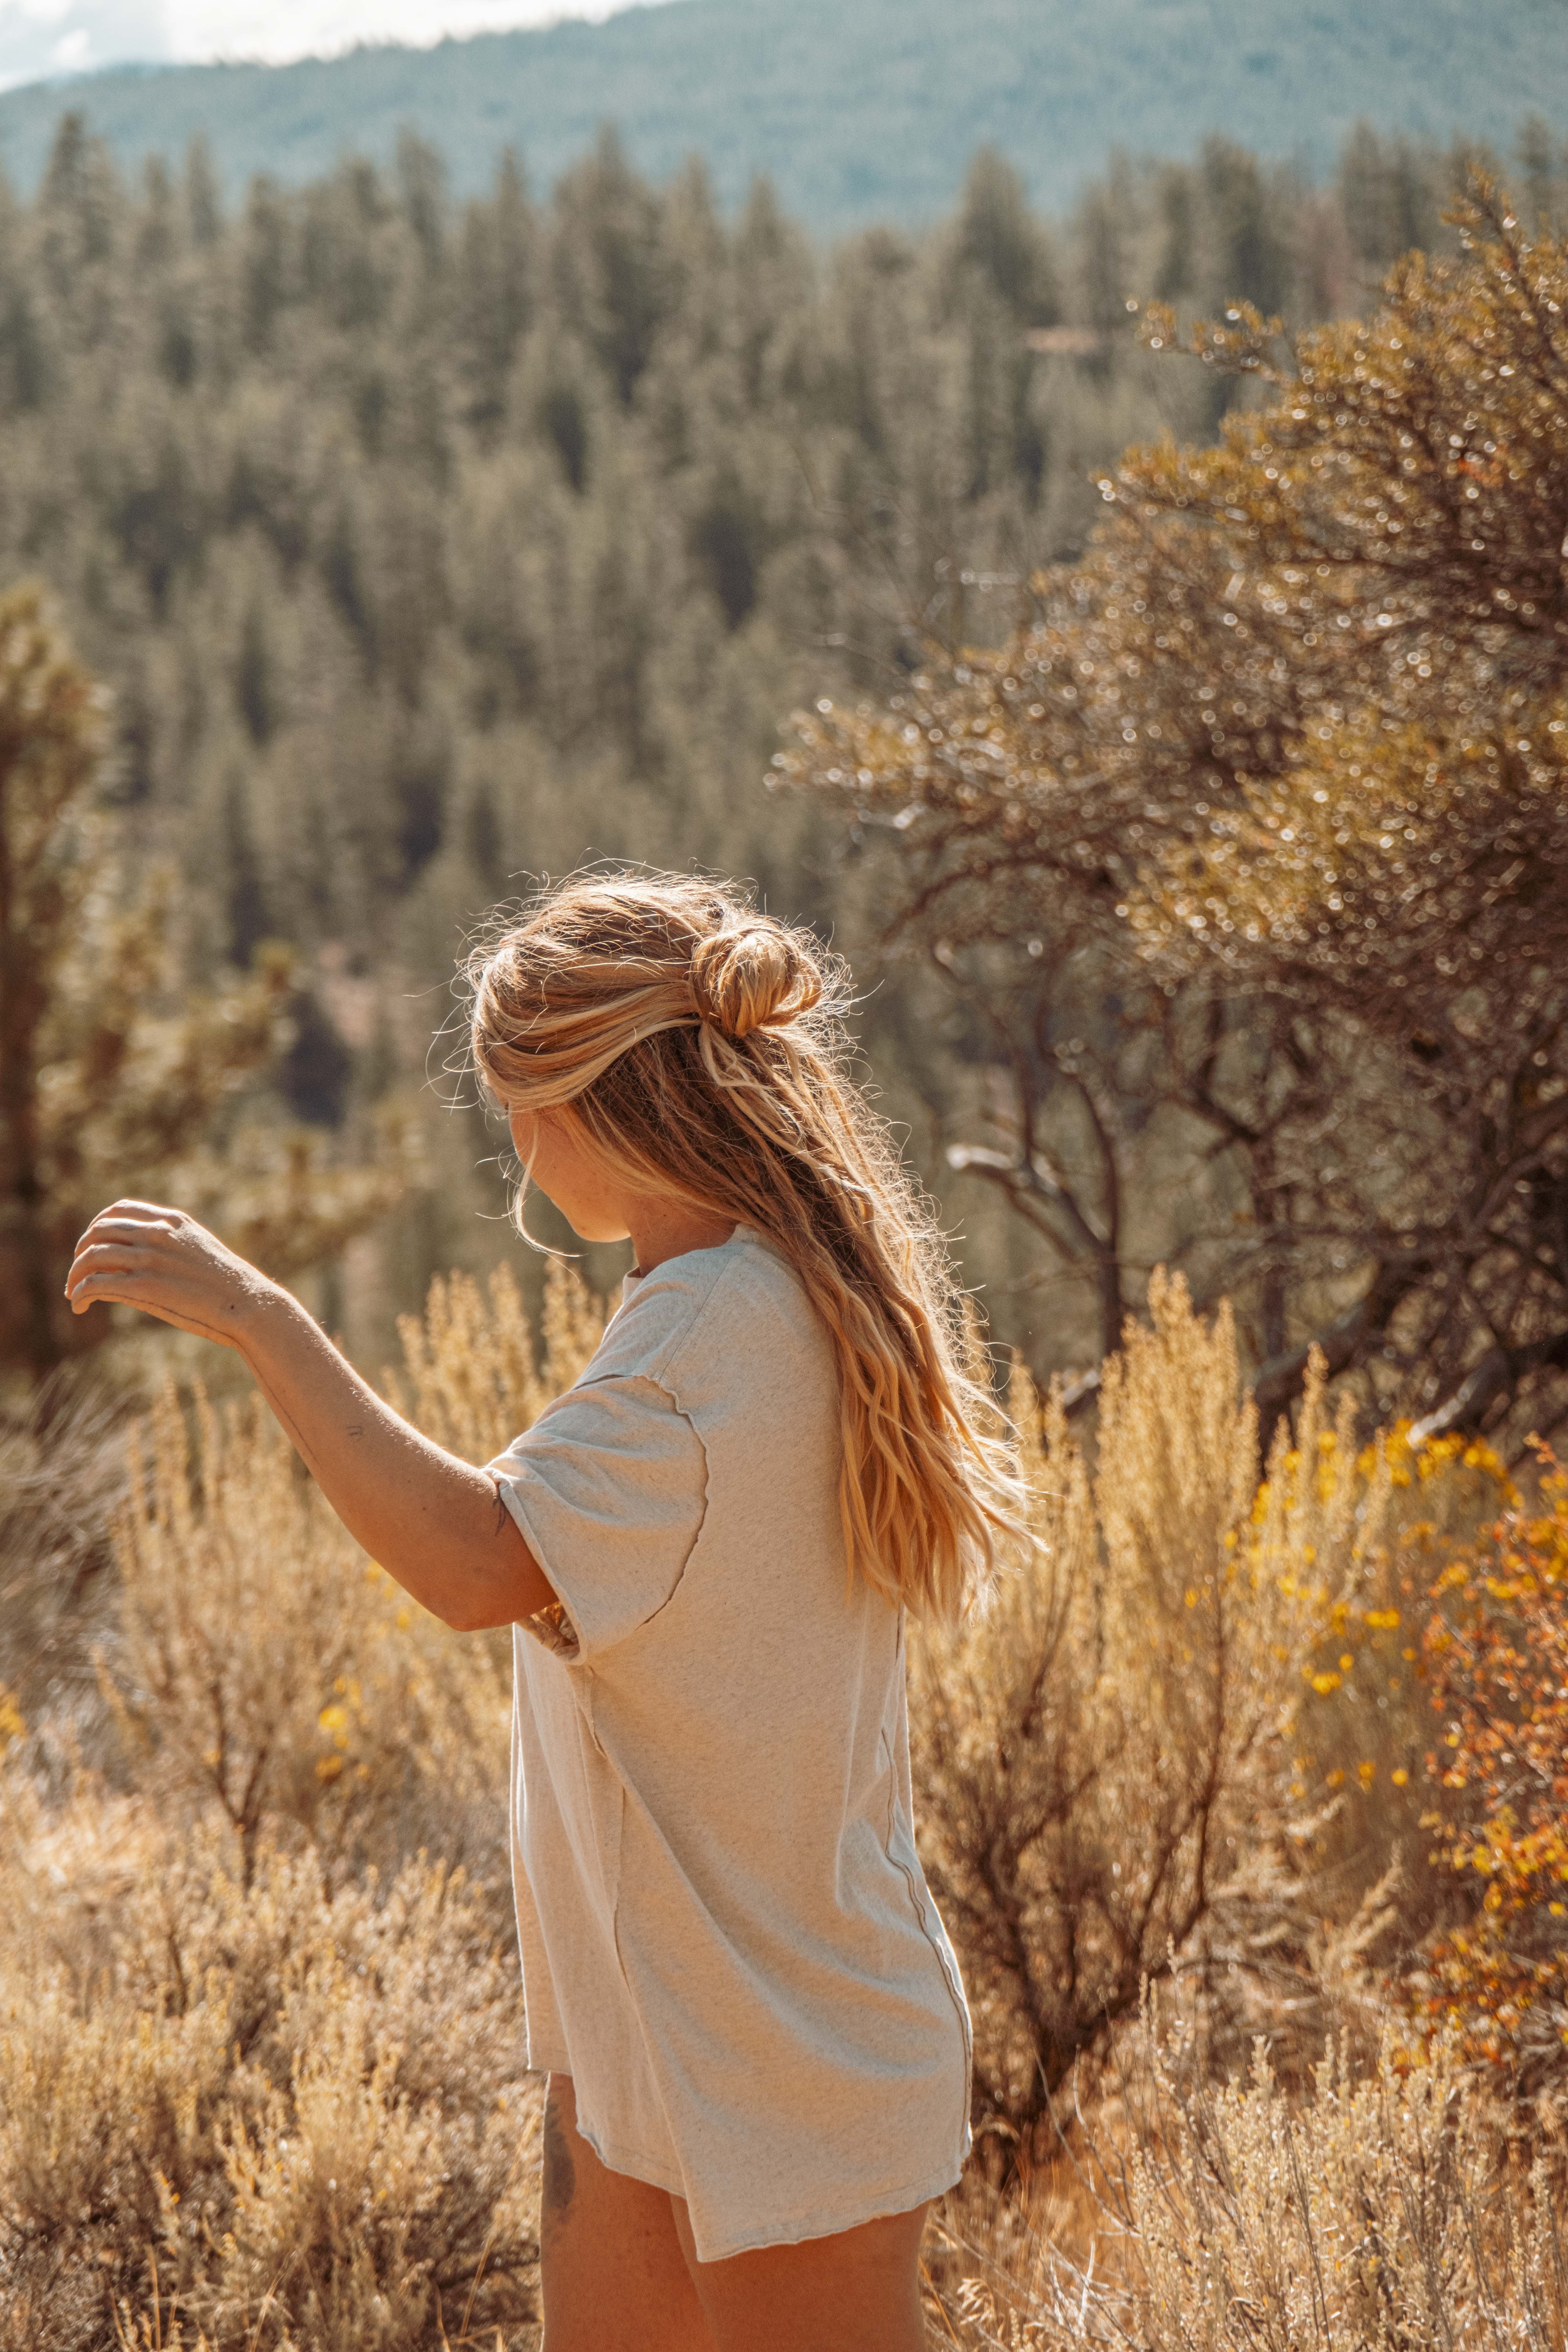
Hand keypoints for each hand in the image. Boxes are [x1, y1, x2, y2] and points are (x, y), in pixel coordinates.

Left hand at [65, 1199, 279, 1348]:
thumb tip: (143, 1256)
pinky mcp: (144, 1286)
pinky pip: (95, 1284)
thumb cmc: (228, 1284)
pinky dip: (80, 1293)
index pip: (119, 1210)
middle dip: (81, 1251)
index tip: (92, 1244)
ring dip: (74, 1275)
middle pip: (98, 1231)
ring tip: (73, 1292)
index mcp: (172, 1221)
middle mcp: (157, 1233)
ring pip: (90, 1256)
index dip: (97, 1226)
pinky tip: (80, 1305)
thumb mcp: (198, 1249)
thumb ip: (170, 1244)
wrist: (247, 1303)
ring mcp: (149, 1258)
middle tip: (78, 1272)